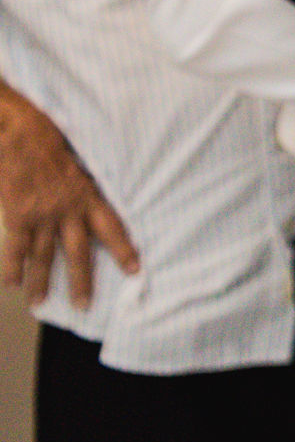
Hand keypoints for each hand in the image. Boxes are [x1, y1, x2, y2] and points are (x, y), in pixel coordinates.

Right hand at [0, 89, 138, 305]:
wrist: (16, 134)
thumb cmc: (48, 136)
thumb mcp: (79, 156)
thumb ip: (84, 179)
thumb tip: (92, 188)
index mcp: (87, 194)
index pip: (112, 227)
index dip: (123, 250)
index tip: (135, 271)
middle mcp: (67, 210)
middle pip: (78, 252)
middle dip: (82, 281)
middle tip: (84, 307)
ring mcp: (41, 216)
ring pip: (44, 257)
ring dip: (42, 282)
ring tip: (39, 305)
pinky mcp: (17, 216)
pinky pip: (15, 248)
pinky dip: (13, 267)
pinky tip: (11, 284)